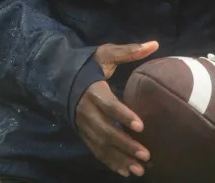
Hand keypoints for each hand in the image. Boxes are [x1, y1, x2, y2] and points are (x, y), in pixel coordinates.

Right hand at [76, 41, 159, 177]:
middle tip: (146, 153)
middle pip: (106, 131)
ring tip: (140, 168)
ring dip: (121, 158)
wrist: (60, 78)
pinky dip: (111, 163)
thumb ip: (128, 51)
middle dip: (126, 144)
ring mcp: (84, 125)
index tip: (141, 125)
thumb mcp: (105, 54)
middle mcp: (87, 111)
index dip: (123, 115)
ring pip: (102, 145)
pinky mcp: (83, 134)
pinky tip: (127, 171)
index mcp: (93, 91)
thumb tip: (154, 44)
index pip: (109, 105)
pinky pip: (96, 151)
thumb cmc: (88, 66)